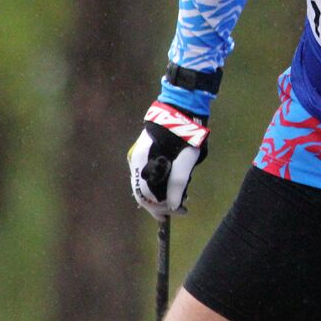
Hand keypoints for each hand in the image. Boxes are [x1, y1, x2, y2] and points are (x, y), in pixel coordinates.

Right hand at [128, 101, 209, 220]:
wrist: (181, 107)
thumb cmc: (185, 132)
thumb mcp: (186, 159)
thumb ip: (178, 182)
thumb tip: (174, 205)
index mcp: (142, 162)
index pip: (146, 195)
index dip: (162, 208)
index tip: (179, 212)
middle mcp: (135, 161)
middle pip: (143, 192)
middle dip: (161, 204)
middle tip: (181, 210)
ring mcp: (137, 157)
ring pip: (145, 185)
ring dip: (161, 195)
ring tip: (180, 199)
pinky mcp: (143, 154)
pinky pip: (147, 176)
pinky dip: (159, 185)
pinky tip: (172, 188)